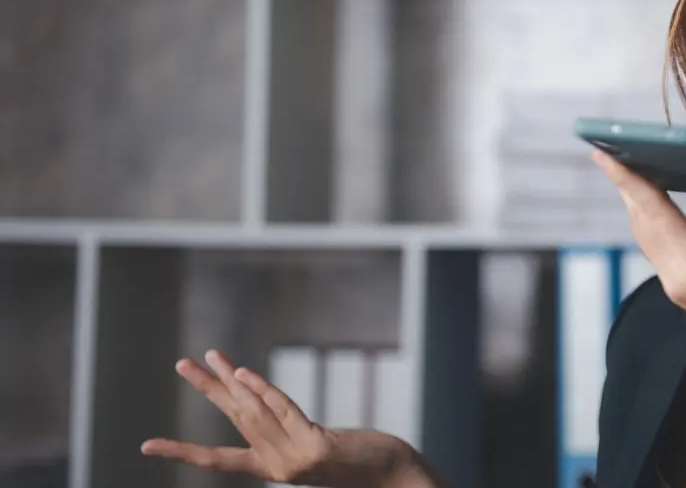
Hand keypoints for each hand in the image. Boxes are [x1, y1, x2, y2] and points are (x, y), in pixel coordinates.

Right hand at [142, 350, 440, 487]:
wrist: (394, 478)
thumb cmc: (360, 465)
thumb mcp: (316, 450)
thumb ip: (290, 436)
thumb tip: (264, 409)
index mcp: (272, 469)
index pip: (218, 460)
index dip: (182, 451)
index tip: (146, 445)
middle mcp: (278, 466)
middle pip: (233, 419)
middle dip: (206, 389)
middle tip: (181, 363)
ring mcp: (296, 458)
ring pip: (254, 412)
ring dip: (229, 379)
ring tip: (208, 355)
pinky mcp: (317, 447)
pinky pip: (284, 412)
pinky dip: (262, 391)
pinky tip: (242, 372)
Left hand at [592, 141, 685, 360]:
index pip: (653, 211)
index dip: (627, 179)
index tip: (601, 153)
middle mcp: (677, 279)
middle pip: (642, 222)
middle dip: (627, 184)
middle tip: (613, 146)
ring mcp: (675, 288)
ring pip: (646, 237)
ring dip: (636, 203)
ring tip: (627, 167)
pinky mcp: (680, 292)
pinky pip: (656, 249)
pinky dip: (651, 221)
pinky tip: (653, 200)